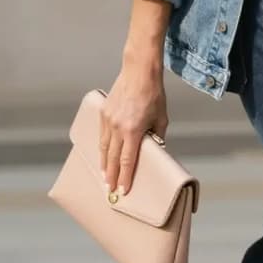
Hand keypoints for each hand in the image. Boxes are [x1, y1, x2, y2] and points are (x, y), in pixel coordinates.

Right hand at [99, 67, 167, 194]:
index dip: (125, 176)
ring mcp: (108, 120)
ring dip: (104, 163)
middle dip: (111, 175)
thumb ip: (157, 136)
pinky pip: (101, 135)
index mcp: (133, 130)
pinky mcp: (103, 112)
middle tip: (109, 189)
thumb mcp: (161, 118)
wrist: (139, 72)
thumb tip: (156, 149)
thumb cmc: (153, 94)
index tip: (123, 189)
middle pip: (112, 158)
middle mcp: (118, 127)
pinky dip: (101, 147)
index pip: (127, 160)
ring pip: (104, 147)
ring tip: (104, 176)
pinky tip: (103, 155)